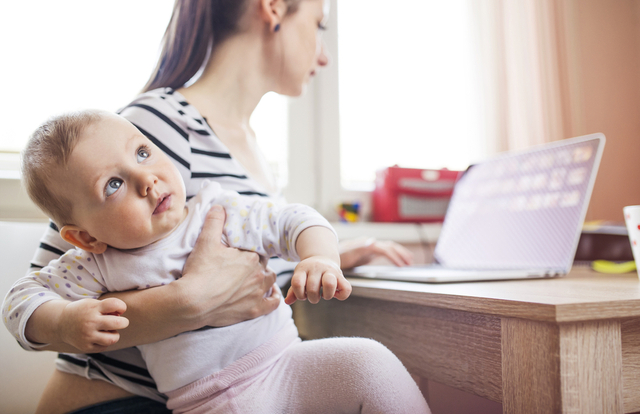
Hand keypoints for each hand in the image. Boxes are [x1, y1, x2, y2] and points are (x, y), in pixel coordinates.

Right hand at [58, 298, 127, 352]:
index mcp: (93, 308)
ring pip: (113, 339)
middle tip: (121, 322)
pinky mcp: (85, 347)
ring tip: (110, 331)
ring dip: (115, 335)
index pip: (115, 304)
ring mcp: (87, 336)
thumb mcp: (92, 304)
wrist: (61, 324)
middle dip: (124, 322)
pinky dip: (105, 342)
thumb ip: (108, 307)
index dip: (122, 307)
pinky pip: (104, 346)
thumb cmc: (83, 312)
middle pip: (118, 323)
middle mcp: (90, 322)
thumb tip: (121, 316)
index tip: (120, 310)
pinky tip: (99, 336)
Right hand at [179, 205, 279, 326]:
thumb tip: (219, 207)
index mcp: (251, 257)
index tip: (241, 254)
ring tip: (256, 277)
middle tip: (243, 266)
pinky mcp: (254, 310)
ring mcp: (258, 293)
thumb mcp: (205, 242)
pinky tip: (269, 295)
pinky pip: (273, 303)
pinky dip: (273, 298)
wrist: (193, 302)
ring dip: (265, 278)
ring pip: (270, 281)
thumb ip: (214, 222)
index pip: (257, 250)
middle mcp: (259, 274)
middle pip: (264, 265)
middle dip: (256, 264)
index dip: (250, 251)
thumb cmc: (200, 272)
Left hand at [285, 256, 351, 304]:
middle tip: (314, 296)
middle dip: (313, 298)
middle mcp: (316, 268)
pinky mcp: (341, 275)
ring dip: (326, 295)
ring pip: (329, 284)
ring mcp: (330, 270)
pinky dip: (341, 296)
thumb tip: (287, 301)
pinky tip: (335, 294)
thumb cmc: (309, 273)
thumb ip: (293, 290)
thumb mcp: (299, 277)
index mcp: (303, 268)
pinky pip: (346, 288)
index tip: (303, 295)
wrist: (323, 257)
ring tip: (325, 295)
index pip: (297, 283)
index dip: (299, 294)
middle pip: (312, 287)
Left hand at [339, 237, 413, 268]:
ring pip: (390, 247)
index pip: (385, 249)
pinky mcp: (371, 252)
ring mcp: (372, 247)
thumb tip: (373, 241)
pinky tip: (400, 261)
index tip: (401, 266)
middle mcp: (371, 244)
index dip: (394, 257)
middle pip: (390, 246)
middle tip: (410, 264)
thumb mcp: (348, 253)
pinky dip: (395, 255)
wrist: (333, 255)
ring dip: (400, 253)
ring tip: (410, 261)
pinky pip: (386, 252)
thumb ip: (359, 247)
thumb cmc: (340, 255)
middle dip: (401, 254)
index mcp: (367, 244)